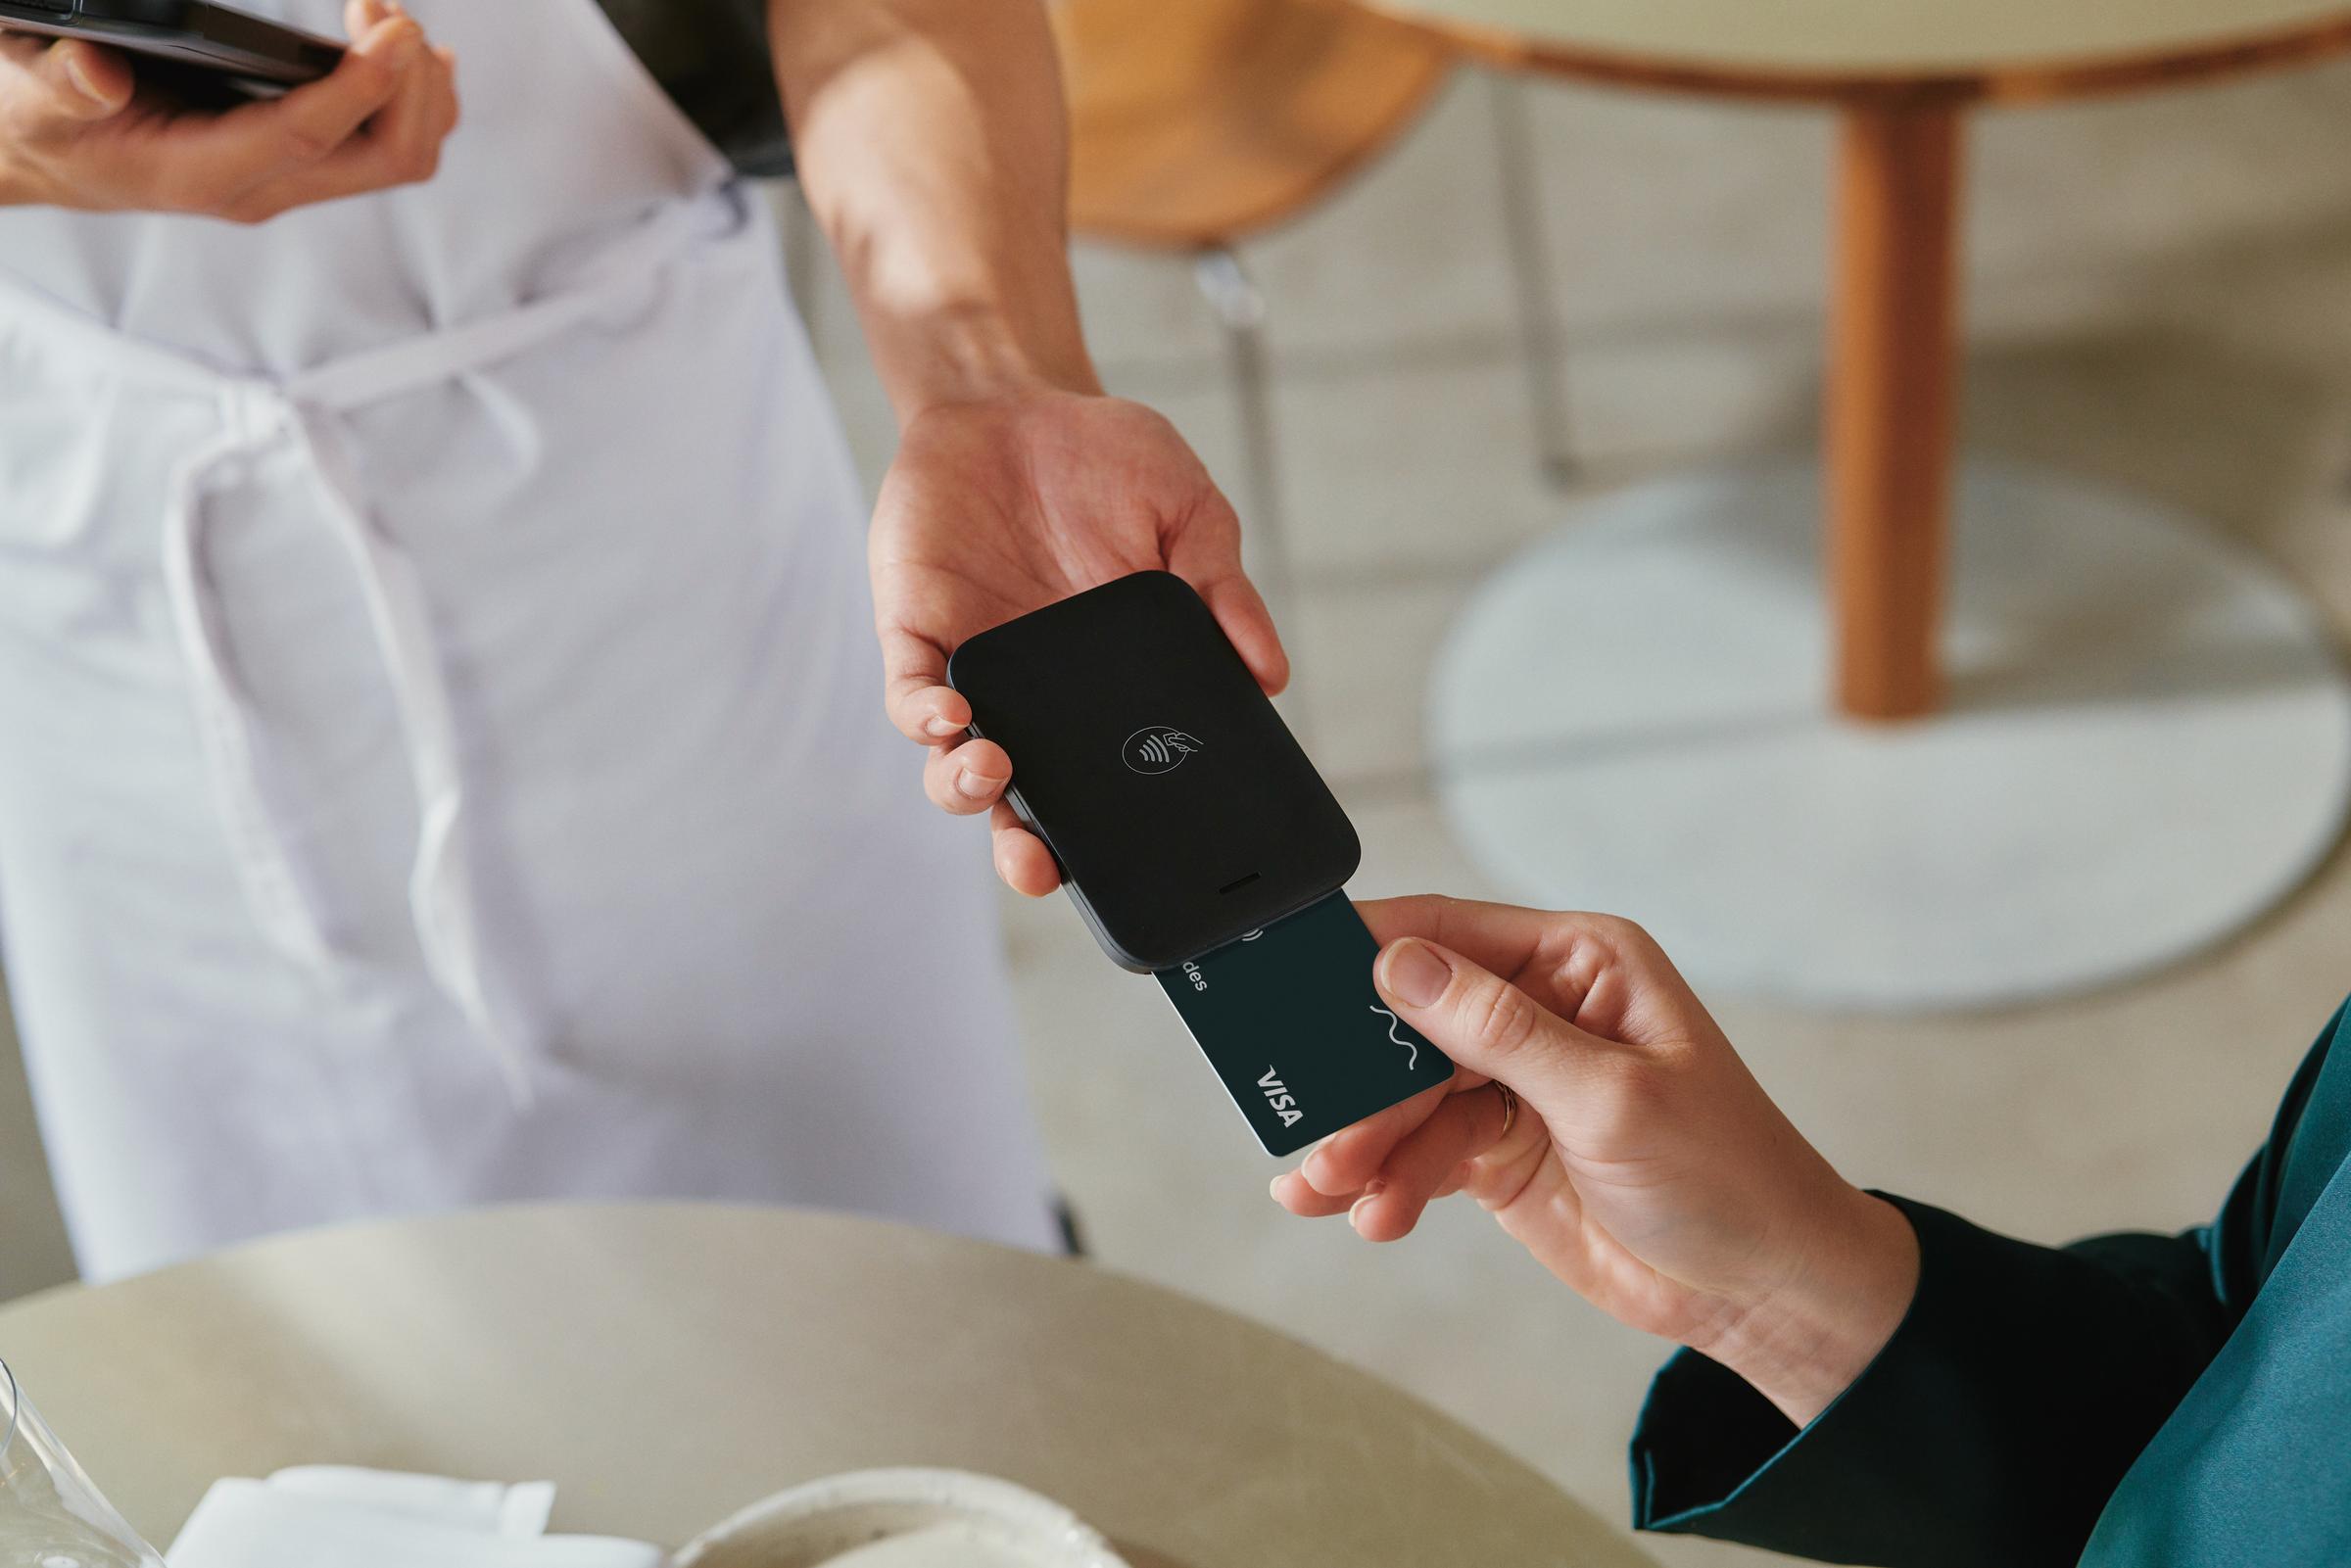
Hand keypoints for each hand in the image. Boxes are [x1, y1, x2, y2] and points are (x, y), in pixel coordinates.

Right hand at [0, 0, 455, 221]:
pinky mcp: (298, 164)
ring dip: (419, 90)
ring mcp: (287, 180)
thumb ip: (62, 87)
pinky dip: (411, 99)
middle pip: (384, 160)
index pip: (307, 138)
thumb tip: (99, 75)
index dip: (362, 88)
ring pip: (397, 158)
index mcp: (201, 174)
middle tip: (388, 12)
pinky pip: (383, 148)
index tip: (396, 32)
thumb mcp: (33, 96)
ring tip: (399, 24)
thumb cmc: (43, 123)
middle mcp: (261, 187)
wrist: (43, 158)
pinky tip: (412, 56)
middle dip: (406, 82)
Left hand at [870, 387, 1286, 893]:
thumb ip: (1223, 592)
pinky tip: (949, 716)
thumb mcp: (1189, 516)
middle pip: (1022, 806)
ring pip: (955, 767)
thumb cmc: (1105, 460)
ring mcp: (974, 671)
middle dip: (1025, 853)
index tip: (1137, 877)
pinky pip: (910, 695)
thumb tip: (1271, 673)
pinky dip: (924, 717)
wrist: (1010, 397)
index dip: (1110, 843)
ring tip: (993, 771)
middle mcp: (1035, 700)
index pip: (1104, 789)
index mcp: (1104, 691)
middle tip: (1041, 867)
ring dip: (969, 789)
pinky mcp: (915, 632)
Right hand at [1271, 896, 1919, 1424]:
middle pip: (1412, 1019)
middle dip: (1361, 1074)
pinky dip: (1383, 1180)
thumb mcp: (1611, 1097)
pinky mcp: (1498, 1150)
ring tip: (1334, 1186)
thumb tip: (1400, 963)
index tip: (1296, 970)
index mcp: (1581, 962)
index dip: (1371, 947)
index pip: (1453, 933)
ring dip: (1366, 1142)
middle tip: (1319, 1117)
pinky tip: (1354, 1207)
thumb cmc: (1729, 1177)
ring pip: (1405, 1095)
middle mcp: (1541, 1009)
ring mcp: (1516, 1082)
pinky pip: (1418, 1152)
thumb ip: (1498, 1031)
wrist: (1763, 1293)